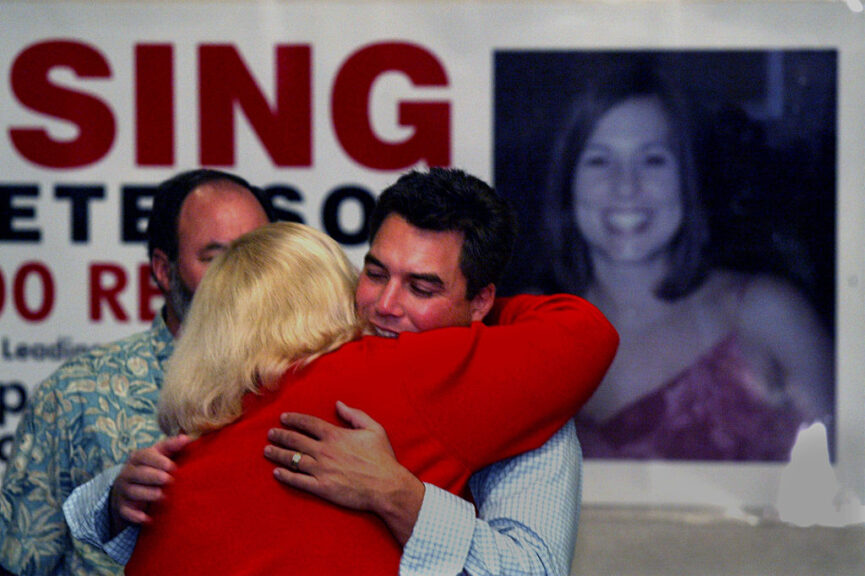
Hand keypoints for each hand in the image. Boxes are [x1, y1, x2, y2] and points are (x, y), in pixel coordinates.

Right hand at [109, 435, 191, 535]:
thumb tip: (187, 438)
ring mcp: (123, 490)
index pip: (144, 456)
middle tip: (168, 480)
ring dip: (147, 494)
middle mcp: (127, 472)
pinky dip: (135, 515)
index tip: (172, 467)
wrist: (127, 488)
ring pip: (132, 492)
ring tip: (162, 496)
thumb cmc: (150, 467)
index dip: (158, 461)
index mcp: (137, 457)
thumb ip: (171, 446)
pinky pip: (126, 511)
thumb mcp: (159, 455)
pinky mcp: (122, 506)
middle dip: (153, 476)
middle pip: (137, 474)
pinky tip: (147, 518)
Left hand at [264, 401, 423, 544]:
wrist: (386, 486)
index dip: (294, 419)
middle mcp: (324, 451)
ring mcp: (321, 470)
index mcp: (335, 435)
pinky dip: (286, 476)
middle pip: (295, 440)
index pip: (308, 423)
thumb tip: (338, 404)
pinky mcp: (321, 488)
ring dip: (278, 454)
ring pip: (293, 459)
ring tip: (267, 451)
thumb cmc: (382, 457)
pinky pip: (298, 481)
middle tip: (270, 434)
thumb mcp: (373, 429)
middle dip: (280, 436)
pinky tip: (276, 472)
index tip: (283, 418)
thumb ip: (354, 414)